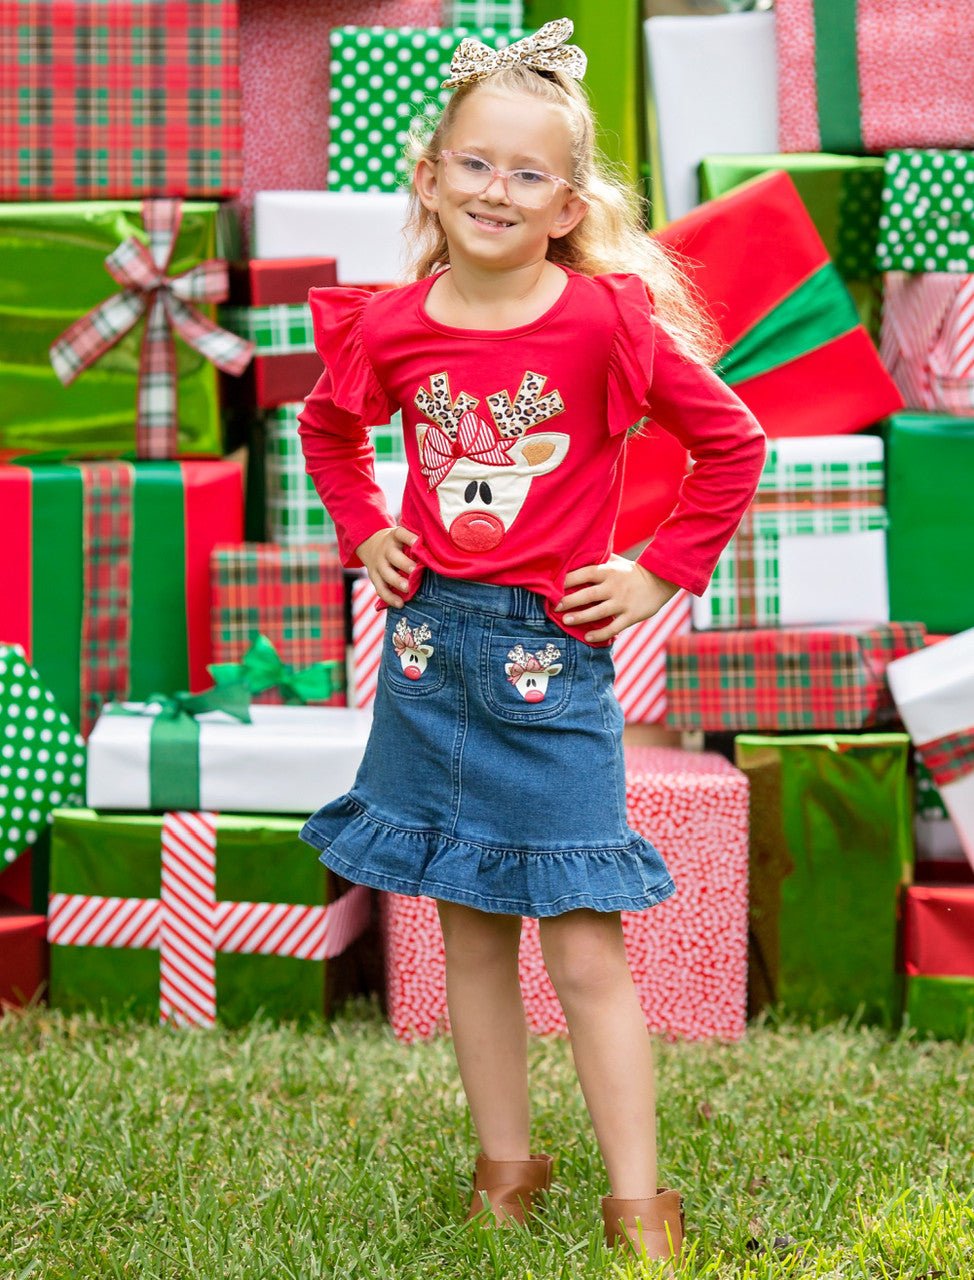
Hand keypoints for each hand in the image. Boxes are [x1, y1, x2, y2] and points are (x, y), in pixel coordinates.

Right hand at [357, 525, 418, 607]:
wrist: (370, 544)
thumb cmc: (397, 543)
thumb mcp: (402, 537)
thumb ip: (416, 543)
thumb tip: (440, 551)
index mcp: (395, 536)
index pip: (401, 534)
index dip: (409, 538)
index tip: (418, 542)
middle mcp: (385, 549)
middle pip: (393, 556)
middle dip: (404, 563)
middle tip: (414, 571)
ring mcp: (378, 564)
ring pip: (386, 573)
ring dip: (397, 582)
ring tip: (407, 589)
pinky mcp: (374, 577)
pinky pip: (380, 589)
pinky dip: (390, 597)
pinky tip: (400, 604)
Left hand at [555, 556, 679, 642]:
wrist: (660, 581)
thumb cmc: (632, 571)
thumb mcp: (616, 561)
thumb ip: (598, 560)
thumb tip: (575, 556)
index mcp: (608, 571)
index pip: (583, 574)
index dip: (566, 580)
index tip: (552, 586)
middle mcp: (614, 587)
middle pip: (587, 594)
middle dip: (568, 601)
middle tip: (554, 607)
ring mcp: (622, 602)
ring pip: (597, 612)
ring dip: (580, 618)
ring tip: (566, 621)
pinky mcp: (631, 616)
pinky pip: (613, 628)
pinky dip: (600, 634)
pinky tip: (588, 637)